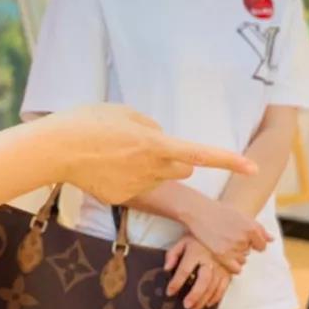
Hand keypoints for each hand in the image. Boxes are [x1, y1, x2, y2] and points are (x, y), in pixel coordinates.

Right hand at [47, 105, 256, 205]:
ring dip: (150, 166)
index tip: (253, 167)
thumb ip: (149, 124)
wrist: (55, 149)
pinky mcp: (121, 198)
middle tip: (150, 144)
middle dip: (178, 158)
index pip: (201, 153)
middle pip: (184, 167)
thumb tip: (159, 137)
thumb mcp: (122, 111)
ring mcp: (137, 186)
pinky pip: (135, 185)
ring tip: (116, 153)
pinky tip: (102, 167)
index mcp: (155, 144)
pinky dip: (125, 177)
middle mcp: (151, 168)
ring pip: (158, 176)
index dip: (229, 160)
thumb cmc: (86, 122)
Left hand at [165, 234, 231, 308]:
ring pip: (213, 287)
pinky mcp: (229, 271)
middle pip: (203, 281)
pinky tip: (208, 304)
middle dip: (194, 295)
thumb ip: (173, 254)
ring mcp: (221, 266)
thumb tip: (166, 268)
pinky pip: (224, 287)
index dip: (176, 282)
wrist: (220, 230)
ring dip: (204, 300)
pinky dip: (216, 297)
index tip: (169, 292)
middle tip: (186, 306)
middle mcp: (210, 260)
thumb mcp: (183, 241)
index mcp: (195, 252)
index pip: (184, 270)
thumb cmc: (198, 237)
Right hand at [185, 198, 270, 274]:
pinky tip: (224, 255)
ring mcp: (233, 247)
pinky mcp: (222, 255)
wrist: (198, 211)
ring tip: (223, 243)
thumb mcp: (242, 216)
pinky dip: (232, 265)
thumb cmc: (220, 211)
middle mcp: (244, 239)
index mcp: (251, 228)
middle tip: (228, 236)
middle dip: (241, 246)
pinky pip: (236, 268)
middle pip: (249, 252)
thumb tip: (272, 240)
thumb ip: (259, 229)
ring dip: (235, 255)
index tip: (240, 236)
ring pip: (242, 259)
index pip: (261, 246)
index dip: (252, 242)